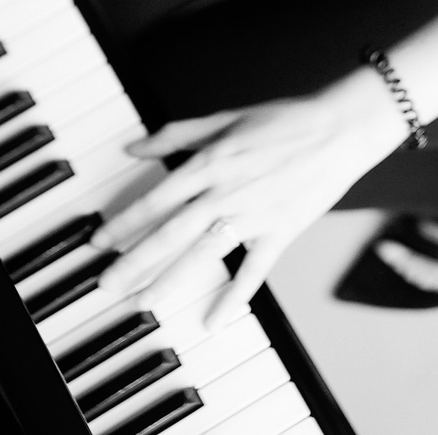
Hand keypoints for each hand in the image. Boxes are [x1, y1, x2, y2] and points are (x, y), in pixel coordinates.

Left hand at [93, 67, 406, 333]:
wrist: (338, 129)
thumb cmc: (283, 120)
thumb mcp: (225, 118)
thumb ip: (176, 135)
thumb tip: (134, 146)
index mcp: (210, 162)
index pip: (155, 198)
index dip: (123, 222)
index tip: (99, 241)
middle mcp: (226, 192)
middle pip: (170, 232)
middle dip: (133, 260)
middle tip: (106, 283)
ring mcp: (254, 215)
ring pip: (203, 254)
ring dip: (170, 280)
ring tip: (143, 302)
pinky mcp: (280, 232)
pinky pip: (253, 271)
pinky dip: (234, 297)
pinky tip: (214, 320)